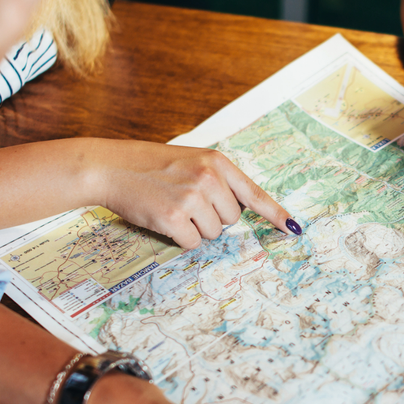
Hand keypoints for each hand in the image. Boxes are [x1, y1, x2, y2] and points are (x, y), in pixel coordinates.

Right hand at [87, 139, 299, 249]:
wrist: (110, 167)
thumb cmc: (150, 165)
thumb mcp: (191, 160)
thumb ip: (217, 180)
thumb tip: (237, 212)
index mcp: (217, 162)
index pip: (254, 194)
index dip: (275, 214)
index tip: (293, 229)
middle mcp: (209, 178)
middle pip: (232, 219)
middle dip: (213, 218)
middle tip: (186, 202)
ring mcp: (193, 197)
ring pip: (213, 233)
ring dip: (195, 228)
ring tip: (173, 207)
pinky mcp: (174, 217)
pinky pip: (193, 242)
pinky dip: (180, 238)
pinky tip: (164, 218)